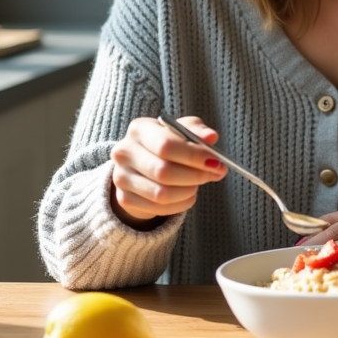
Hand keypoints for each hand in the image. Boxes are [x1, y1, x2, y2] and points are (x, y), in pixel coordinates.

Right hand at [109, 116, 226, 228]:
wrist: (141, 166)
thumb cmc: (166, 144)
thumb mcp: (181, 131)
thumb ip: (196, 131)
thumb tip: (211, 137)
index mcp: (139, 129)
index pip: (166, 145)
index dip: (194, 156)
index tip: (216, 162)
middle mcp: (124, 152)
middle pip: (164, 171)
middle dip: (195, 175)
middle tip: (216, 174)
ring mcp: (121, 177)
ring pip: (162, 194)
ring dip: (189, 190)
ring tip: (199, 183)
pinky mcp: (124, 198)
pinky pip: (159, 208)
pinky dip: (180, 204)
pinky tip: (188, 195)